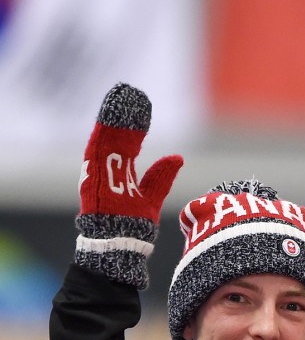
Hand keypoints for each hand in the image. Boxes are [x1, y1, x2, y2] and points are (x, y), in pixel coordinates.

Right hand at [74, 83, 183, 288]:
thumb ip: (160, 176)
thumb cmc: (132, 227)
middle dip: (123, 114)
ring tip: (124, 95)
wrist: (119, 247)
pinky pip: (97, 150)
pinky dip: (103, 132)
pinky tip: (112, 115)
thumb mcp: (151, 197)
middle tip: (133, 92)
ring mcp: (97, 174)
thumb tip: (176, 157)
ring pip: (104, 138)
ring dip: (113, 116)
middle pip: (114, 136)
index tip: (140, 103)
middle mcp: (104, 170)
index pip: (124, 142)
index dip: (131, 123)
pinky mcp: (93, 178)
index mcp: (116, 172)